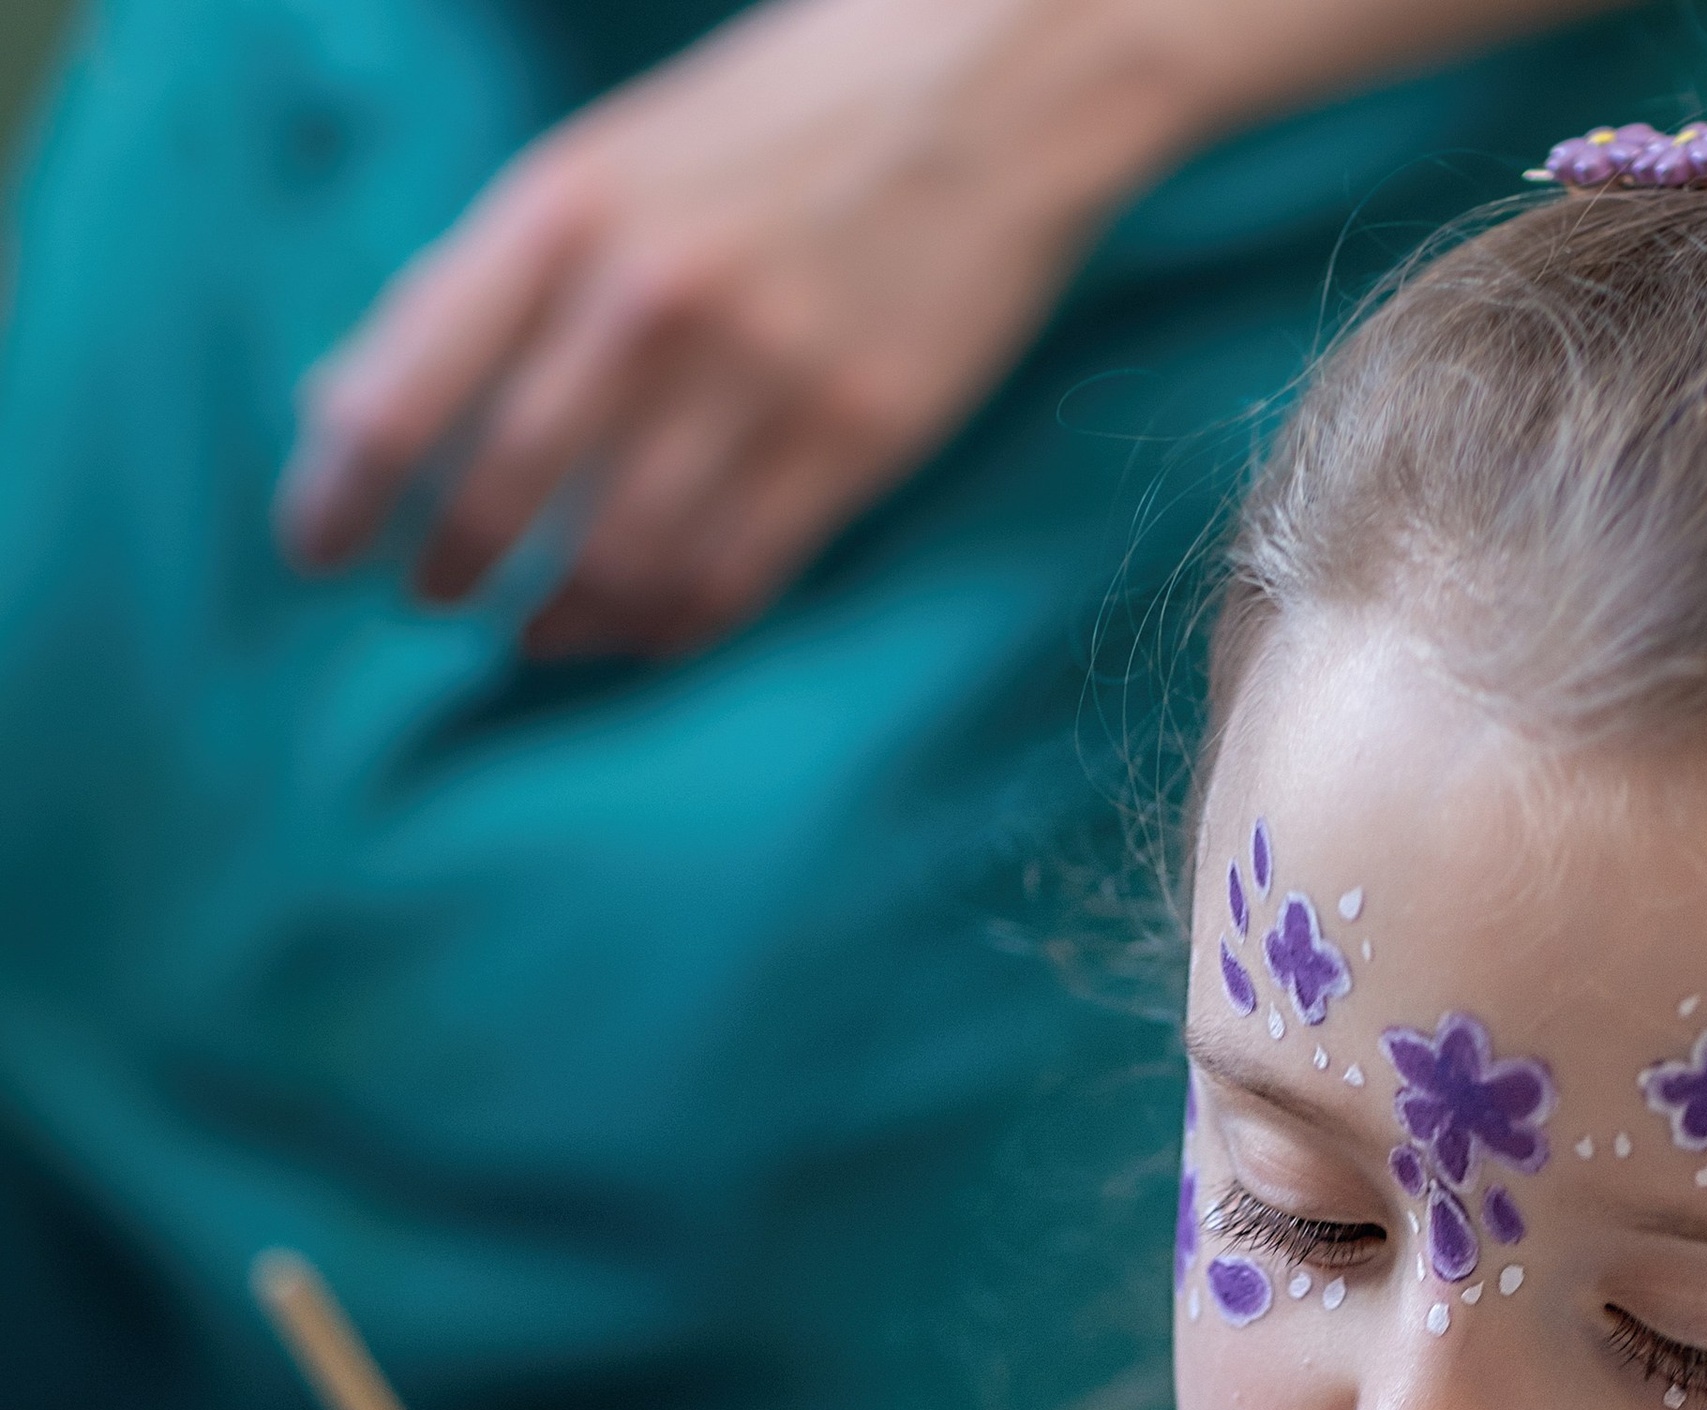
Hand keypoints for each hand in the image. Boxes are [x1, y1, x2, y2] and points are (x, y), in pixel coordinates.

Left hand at [273, 0, 1188, 660]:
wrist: (989, 84)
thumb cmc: (782, 115)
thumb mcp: (611, 159)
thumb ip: (493, 274)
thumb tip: (362, 395)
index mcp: (564, 211)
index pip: (404, 392)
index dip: (339, 494)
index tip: (316, 550)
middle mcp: (648, 303)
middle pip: (500, 495)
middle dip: (449, 566)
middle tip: (435, 595)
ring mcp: (759, 381)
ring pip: (618, 560)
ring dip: (561, 616)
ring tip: (538, 628)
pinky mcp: (854, 441)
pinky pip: (733, 578)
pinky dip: (669, 626)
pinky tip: (641, 628)